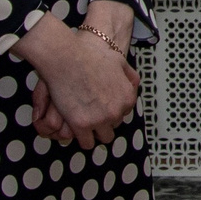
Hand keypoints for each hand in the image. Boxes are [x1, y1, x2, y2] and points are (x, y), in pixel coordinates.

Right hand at [17, 4, 139, 149]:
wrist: (66, 58)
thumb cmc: (90, 56)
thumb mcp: (119, 61)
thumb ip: (130, 77)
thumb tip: (133, 88)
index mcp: (127, 98)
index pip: (123, 114)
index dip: (111, 109)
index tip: (100, 104)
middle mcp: (116, 111)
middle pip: (114, 126)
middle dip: (104, 121)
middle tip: (91, 111)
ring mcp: (100, 120)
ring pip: (103, 138)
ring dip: (95, 131)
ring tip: (85, 121)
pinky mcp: (81, 125)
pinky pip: (87, 143)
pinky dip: (83, 137)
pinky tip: (77, 127)